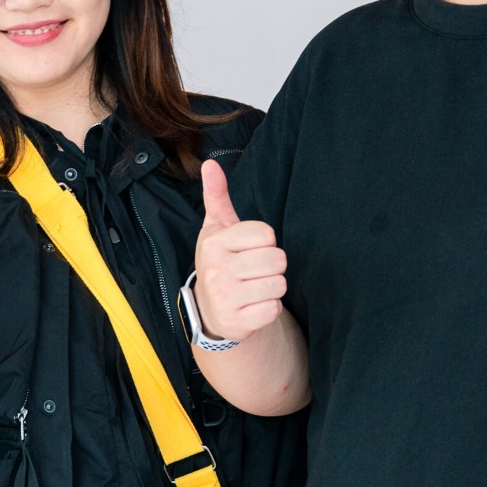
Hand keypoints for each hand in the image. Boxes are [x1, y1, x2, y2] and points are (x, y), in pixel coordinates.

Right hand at [193, 159, 287, 342]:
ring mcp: (224, 298)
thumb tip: (210, 164)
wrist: (208, 311)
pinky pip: (274, 309)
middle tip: (254, 272)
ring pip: (278, 285)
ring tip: (253, 288)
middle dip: (272, 266)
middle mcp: (216, 270)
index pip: (266, 234)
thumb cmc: (220, 262)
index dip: (264, 243)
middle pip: (277, 260)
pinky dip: (269, 309)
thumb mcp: (216, 229)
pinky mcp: (236, 322)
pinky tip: (252, 306)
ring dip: (272, 288)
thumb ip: (217, 196)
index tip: (248, 250)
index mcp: (214, 243)